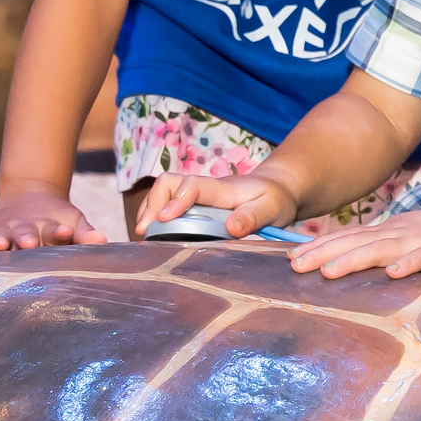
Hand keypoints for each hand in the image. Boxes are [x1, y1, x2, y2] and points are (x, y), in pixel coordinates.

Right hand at [0, 184, 100, 252]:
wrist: (28, 196)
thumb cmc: (56, 220)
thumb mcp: (72, 221)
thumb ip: (84, 233)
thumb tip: (102, 240)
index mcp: (47, 227)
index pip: (55, 230)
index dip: (60, 232)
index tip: (65, 232)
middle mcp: (22, 230)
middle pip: (23, 234)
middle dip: (26, 238)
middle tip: (28, 242)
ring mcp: (0, 232)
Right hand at [141, 171, 300, 237]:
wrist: (278, 189)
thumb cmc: (275, 199)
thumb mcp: (272, 209)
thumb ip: (253, 217)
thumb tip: (231, 228)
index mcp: (222, 188)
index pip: (192, 185)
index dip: (175, 200)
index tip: (164, 220)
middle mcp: (204, 188)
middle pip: (167, 184)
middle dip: (151, 205)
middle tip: (143, 232)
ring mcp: (197, 196)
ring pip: (163, 193)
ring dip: (149, 211)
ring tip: (142, 235)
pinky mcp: (194, 205)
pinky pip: (168, 204)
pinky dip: (155, 217)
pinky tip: (153, 235)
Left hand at [286, 203, 420, 280]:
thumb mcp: (401, 238)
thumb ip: (376, 248)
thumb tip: (342, 261)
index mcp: (384, 232)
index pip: (345, 237)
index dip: (317, 246)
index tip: (289, 258)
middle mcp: (394, 233)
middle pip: (354, 242)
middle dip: (323, 253)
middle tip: (296, 267)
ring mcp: (416, 241)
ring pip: (380, 249)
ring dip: (354, 260)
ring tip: (329, 272)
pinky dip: (407, 265)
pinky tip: (393, 274)